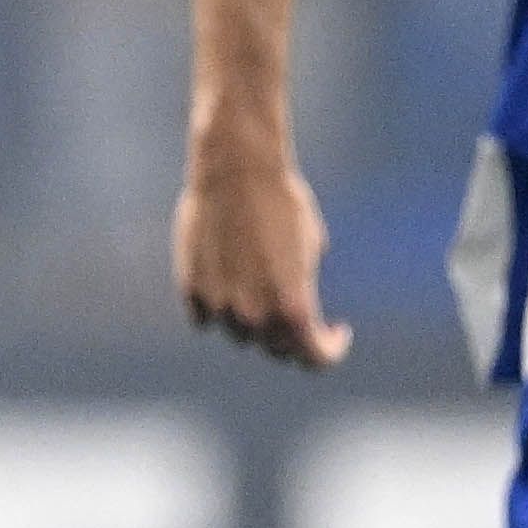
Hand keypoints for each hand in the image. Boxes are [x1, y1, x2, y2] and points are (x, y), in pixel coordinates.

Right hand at [174, 136, 347, 365]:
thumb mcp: (311, 245)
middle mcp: (255, 315)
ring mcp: (219, 306)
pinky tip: (228, 282)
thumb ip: (303, 282)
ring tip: (261, 291)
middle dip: (291, 337)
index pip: (314, 357)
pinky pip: (206, 316)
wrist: (235, 170)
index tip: (335, 334)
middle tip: (299, 315)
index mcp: (293, 307)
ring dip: (253, 322)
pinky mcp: (191, 291)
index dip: (329, 351)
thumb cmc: (282, 200)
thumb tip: (298, 299)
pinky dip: (218, 308)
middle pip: (275, 348)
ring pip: (239, 334)